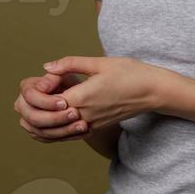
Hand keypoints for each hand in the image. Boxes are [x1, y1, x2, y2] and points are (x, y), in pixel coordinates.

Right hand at [14, 71, 89, 142]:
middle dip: (55, 117)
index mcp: (27, 88)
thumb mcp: (70, 72)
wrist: (77, 99)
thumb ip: (62, 66)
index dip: (46, 101)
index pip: (30, 96)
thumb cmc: (71, 83)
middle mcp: (23, 105)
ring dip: (63, 129)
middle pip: (33, 117)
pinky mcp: (38, 133)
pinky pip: (49, 139)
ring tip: (83, 125)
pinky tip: (82, 132)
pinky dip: (66, 136)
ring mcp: (29, 121)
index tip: (65, 102)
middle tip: (75, 114)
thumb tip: (48, 68)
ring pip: (42, 131)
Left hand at [41, 55, 164, 127]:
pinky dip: (61, 123)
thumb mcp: (99, 63)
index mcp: (81, 97)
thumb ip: (70, 64)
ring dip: (49, 116)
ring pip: (58, 128)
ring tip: (50, 99)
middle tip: (44, 89)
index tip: (48, 78)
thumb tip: (47, 66)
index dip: (41, 90)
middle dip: (41, 104)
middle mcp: (83, 115)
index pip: (46, 100)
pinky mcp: (97, 128)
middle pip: (48, 117)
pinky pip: (71, 130)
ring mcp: (91, 124)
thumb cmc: (130, 73)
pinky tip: (63, 111)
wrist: (153, 91)